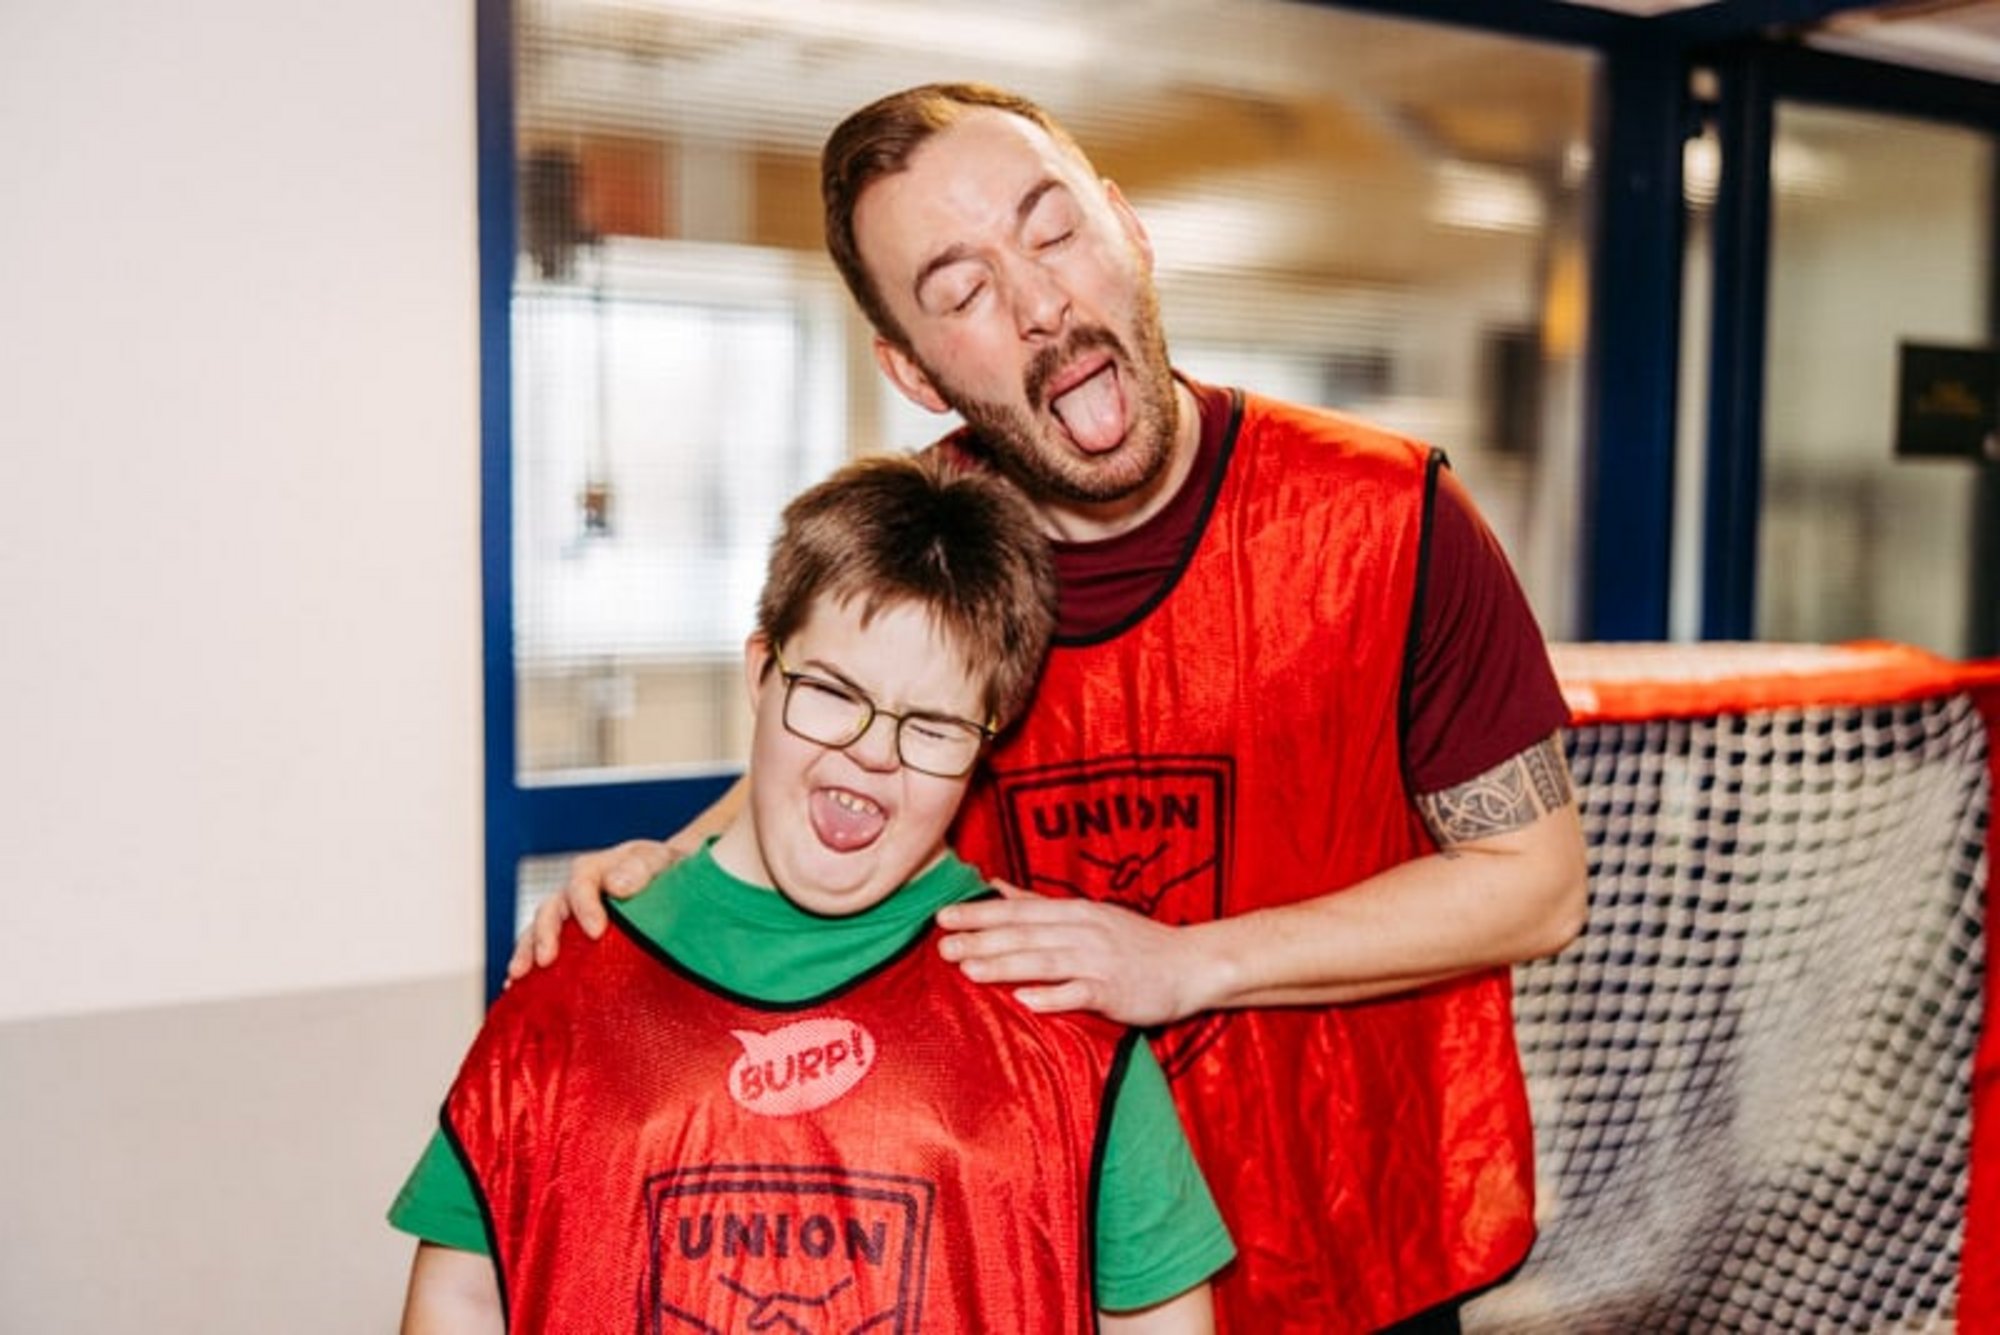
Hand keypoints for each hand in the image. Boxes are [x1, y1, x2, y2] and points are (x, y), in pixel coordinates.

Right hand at [504, 838, 680, 981]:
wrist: (669, 883)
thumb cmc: (664, 871)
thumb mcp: (659, 861)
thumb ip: (641, 869)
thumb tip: (616, 886)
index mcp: (596, 870)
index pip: (581, 884)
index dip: (585, 906)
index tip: (597, 931)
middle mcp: (575, 892)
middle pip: (551, 908)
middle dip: (545, 934)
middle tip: (547, 959)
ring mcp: (569, 916)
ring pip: (539, 930)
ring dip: (527, 951)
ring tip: (518, 975)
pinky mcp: (570, 938)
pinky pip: (543, 949)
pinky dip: (529, 965)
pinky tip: (519, 988)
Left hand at [934, 882, 1212, 1026]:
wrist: (1190, 964)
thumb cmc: (1134, 942)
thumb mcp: (1087, 914)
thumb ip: (1038, 903)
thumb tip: (995, 886)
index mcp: (1073, 912)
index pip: (1018, 910)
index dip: (979, 914)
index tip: (943, 918)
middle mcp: (1083, 931)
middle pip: (1025, 934)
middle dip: (981, 940)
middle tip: (942, 947)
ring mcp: (1099, 960)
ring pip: (1045, 961)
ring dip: (1005, 965)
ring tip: (969, 971)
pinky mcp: (1115, 991)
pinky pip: (1080, 993)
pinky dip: (1053, 996)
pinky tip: (1026, 1000)